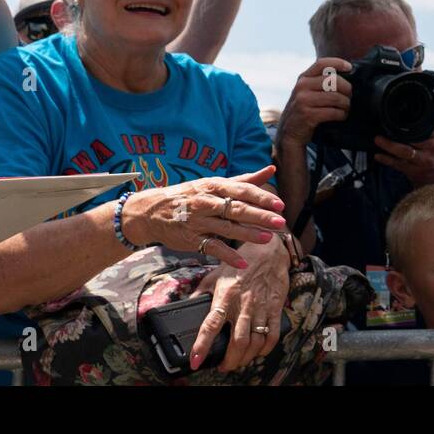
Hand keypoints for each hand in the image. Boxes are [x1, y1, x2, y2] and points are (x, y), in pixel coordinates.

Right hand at [121, 166, 285, 268]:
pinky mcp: (191, 238)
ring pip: (226, 228)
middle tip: (280, 222)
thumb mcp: (215, 183)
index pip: (242, 190)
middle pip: (237, 209)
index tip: (280, 204)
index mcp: (215, 186)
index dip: (262, 197)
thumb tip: (271, 169)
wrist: (152, 210)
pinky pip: (211, 247)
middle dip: (260, 216)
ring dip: (248, 234)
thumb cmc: (190, 194)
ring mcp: (198, 221)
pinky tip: (242, 263)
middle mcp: (207, 202)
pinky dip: (227, 256)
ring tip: (267, 239)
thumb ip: (245, 180)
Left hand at [189, 234, 289, 372]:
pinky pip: (273, 335)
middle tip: (223, 366)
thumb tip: (187, 303)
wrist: (269, 250)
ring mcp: (261, 307)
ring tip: (238, 361)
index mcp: (225, 295)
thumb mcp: (216, 274)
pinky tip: (258, 351)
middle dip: (230, 361)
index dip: (202, 345)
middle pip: (237, 341)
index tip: (196, 361)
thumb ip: (202, 291)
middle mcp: (243, 303)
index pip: (211, 324)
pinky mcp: (275, 308)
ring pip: (255, 342)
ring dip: (246, 358)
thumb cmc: (241, 262)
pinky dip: (265, 349)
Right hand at [276, 58, 352, 149]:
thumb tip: (346, 75)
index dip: (338, 63)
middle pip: (333, 81)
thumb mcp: (306, 92)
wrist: (288, 134)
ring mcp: (303, 100)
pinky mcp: (307, 115)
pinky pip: (333, 112)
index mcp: (303, 78)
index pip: (322, 64)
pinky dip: (341, 115)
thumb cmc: (304, 111)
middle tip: (349, 97)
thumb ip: (319, 83)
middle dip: (347, 89)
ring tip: (346, 109)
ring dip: (346, 104)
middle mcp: (302, 87)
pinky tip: (341, 116)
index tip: (349, 68)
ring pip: (335, 97)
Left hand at [373, 126, 433, 186]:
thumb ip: (425, 132)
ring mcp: (424, 160)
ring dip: (389, 145)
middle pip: (411, 137)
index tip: (394, 120)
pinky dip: (387, 159)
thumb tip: (406, 121)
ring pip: (404, 151)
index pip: (421, 126)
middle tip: (382, 130)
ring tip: (378, 140)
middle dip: (395, 134)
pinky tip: (379, 156)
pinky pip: (398, 164)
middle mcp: (432, 147)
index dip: (407, 123)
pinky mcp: (416, 172)